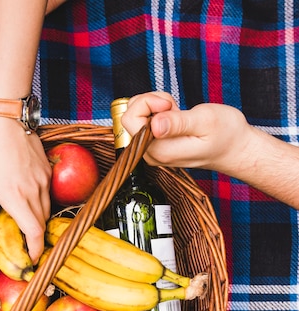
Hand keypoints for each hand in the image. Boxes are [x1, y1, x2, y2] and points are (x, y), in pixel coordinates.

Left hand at [0, 116, 51, 263]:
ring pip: (46, 211)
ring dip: (37, 219)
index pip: (34, 232)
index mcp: (15, 199)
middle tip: (24, 241)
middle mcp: (33, 193)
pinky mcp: (48, 173)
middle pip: (41, 224)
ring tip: (24, 218)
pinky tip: (27, 196)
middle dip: (34, 236)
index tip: (31, 258)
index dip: (35, 249)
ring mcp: (43, 183)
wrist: (7, 122)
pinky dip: (40, 202)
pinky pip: (48, 195)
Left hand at [122, 91, 252, 174]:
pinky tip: (176, 116)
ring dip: (156, 105)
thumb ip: (178, 123)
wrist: (235, 148)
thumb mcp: (205, 122)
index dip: (146, 103)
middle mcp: (152, 154)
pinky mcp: (157, 145)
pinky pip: (147, 121)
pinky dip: (159, 111)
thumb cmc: (226, 134)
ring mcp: (154, 151)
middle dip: (150, 102)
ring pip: (138, 116)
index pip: (130, 121)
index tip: (168, 103)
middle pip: (130, 117)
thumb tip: (154, 125)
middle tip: (173, 104)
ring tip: (178, 111)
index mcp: (160, 151)